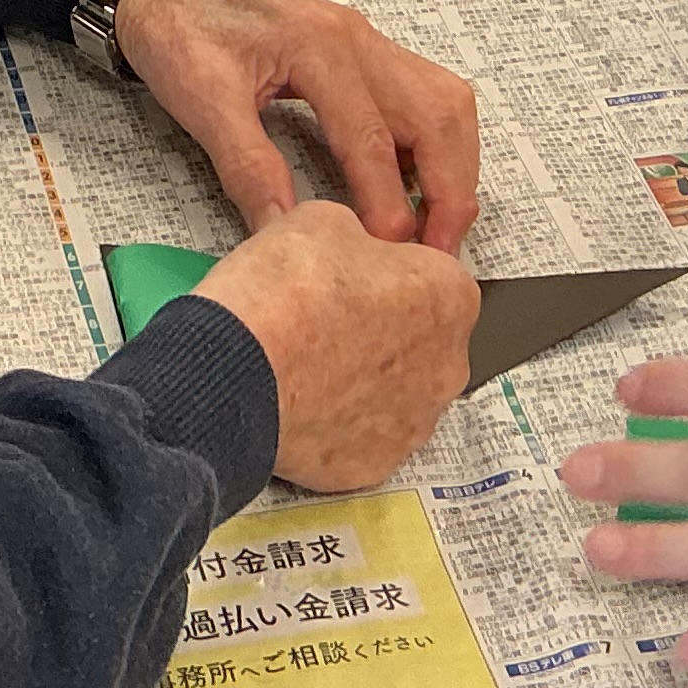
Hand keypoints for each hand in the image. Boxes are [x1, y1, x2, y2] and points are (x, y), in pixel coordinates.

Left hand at [115, 0, 483, 250]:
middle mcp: (359, 40)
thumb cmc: (179, 27)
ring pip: (444, 103)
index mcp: (321, 46)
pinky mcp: (361, 53)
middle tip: (439, 252)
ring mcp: (367, 43)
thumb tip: (286, 230)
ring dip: (454, 165)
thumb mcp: (202, 100)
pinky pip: (423, 97)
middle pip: (438, 114)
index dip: (387, 201)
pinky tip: (418, 183)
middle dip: (450, 188)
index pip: (373, 137)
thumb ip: (247, 166)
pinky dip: (435, 145)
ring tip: (439, 225)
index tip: (391, 252)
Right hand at [196, 202, 476, 492]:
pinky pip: (363, 437)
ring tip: (308, 364)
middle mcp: (447, 366)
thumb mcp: (323, 220)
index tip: (352, 277)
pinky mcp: (376, 466)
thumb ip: (359, 238)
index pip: (432, 278)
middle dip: (384, 330)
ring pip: (395, 393)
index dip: (387, 273)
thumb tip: (354, 254)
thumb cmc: (285, 292)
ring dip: (364, 380)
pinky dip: (339, 423)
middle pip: (421, 341)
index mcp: (450, 297)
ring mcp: (414, 423)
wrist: (237, 369)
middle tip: (328, 319)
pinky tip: (301, 403)